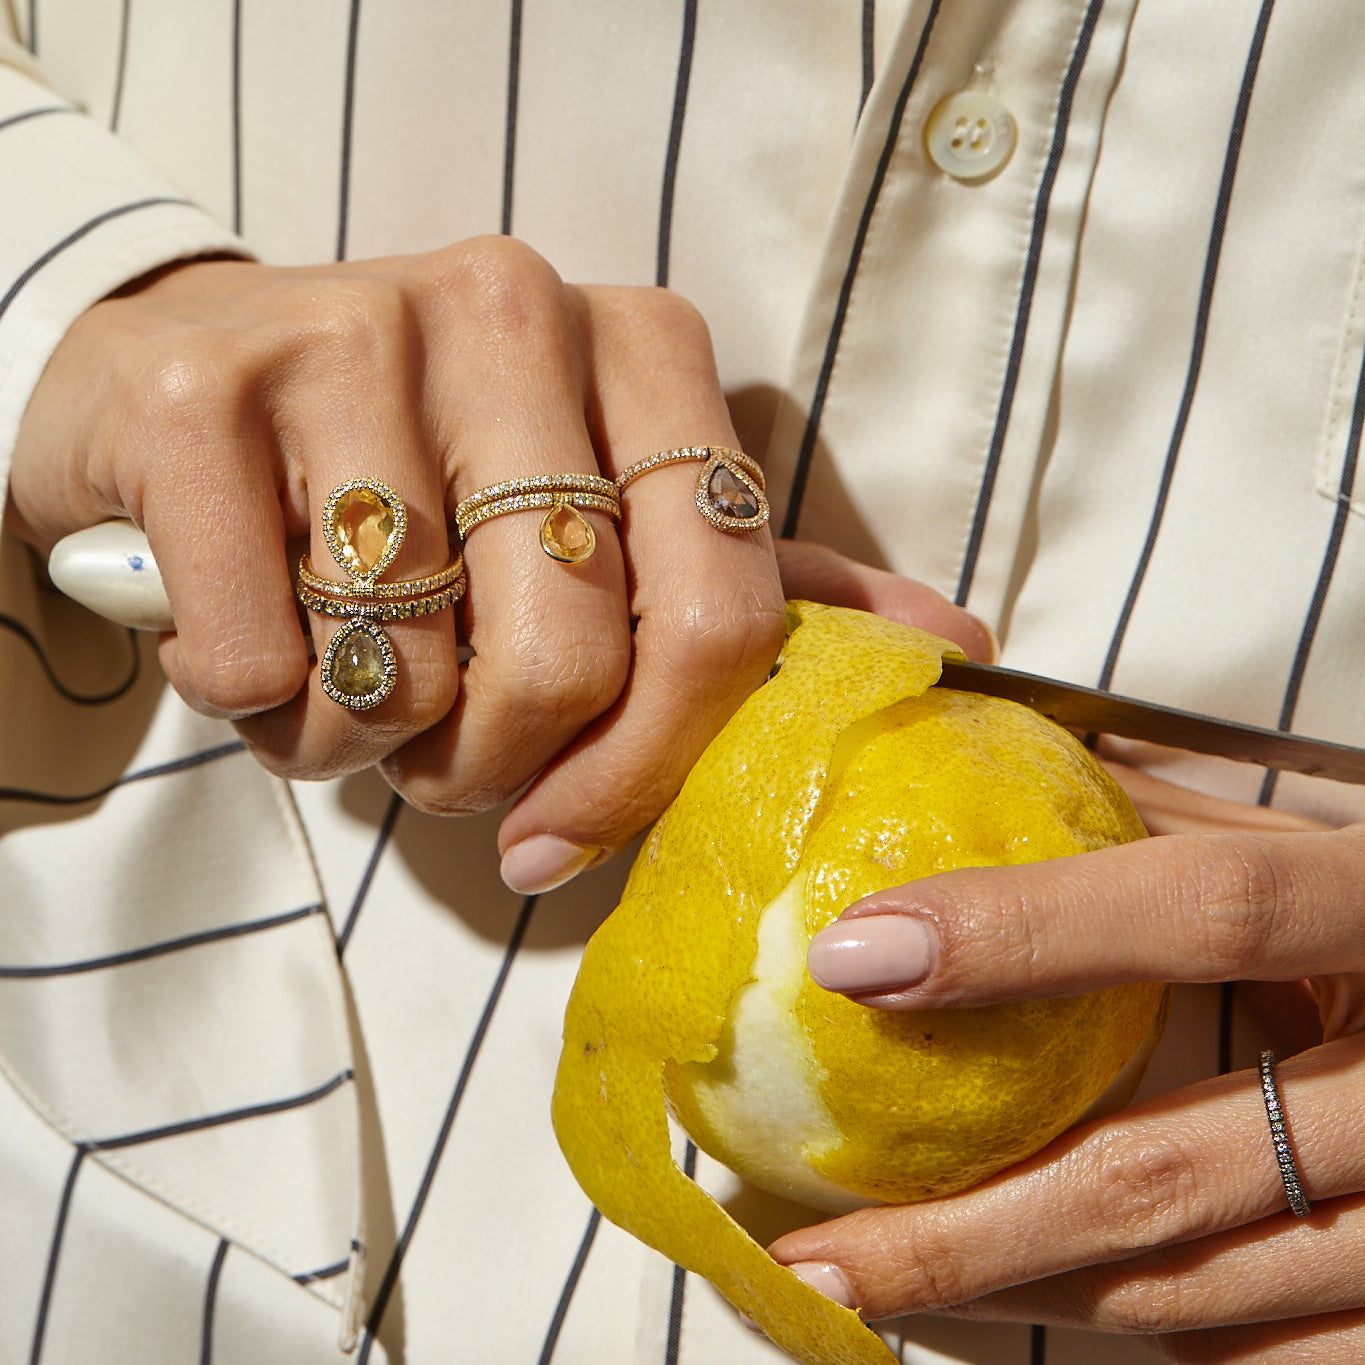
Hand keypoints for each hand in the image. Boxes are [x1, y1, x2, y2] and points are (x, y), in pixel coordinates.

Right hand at [10, 238, 795, 891]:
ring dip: (365, 743)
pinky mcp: (200, 392)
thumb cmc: (427, 479)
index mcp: (644, 349)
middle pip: (565, 662)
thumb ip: (759, 580)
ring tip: (343, 683)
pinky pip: (261, 664)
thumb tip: (956, 644)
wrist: (189, 384)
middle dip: (491, 768)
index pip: (717, 614)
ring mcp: (349, 331)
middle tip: (441, 757)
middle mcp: (513, 311)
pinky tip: (255, 647)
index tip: (563, 839)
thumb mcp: (607, 512)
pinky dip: (258, 710)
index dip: (647, 769)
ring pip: (401, 675)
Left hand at [770, 809, 1364, 1360]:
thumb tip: (1007, 769)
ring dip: (1023, 1301)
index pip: (1210, 908)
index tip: (850, 958)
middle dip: (965, 1229)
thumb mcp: (1352, 839)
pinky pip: (1280, 1357)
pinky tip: (1038, 1313)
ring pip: (1207, 1292)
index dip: (1025, 932)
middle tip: (806, 1253)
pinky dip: (1150, 1344)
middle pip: (1169, 1169)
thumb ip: (1197, 816)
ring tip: (874, 1296)